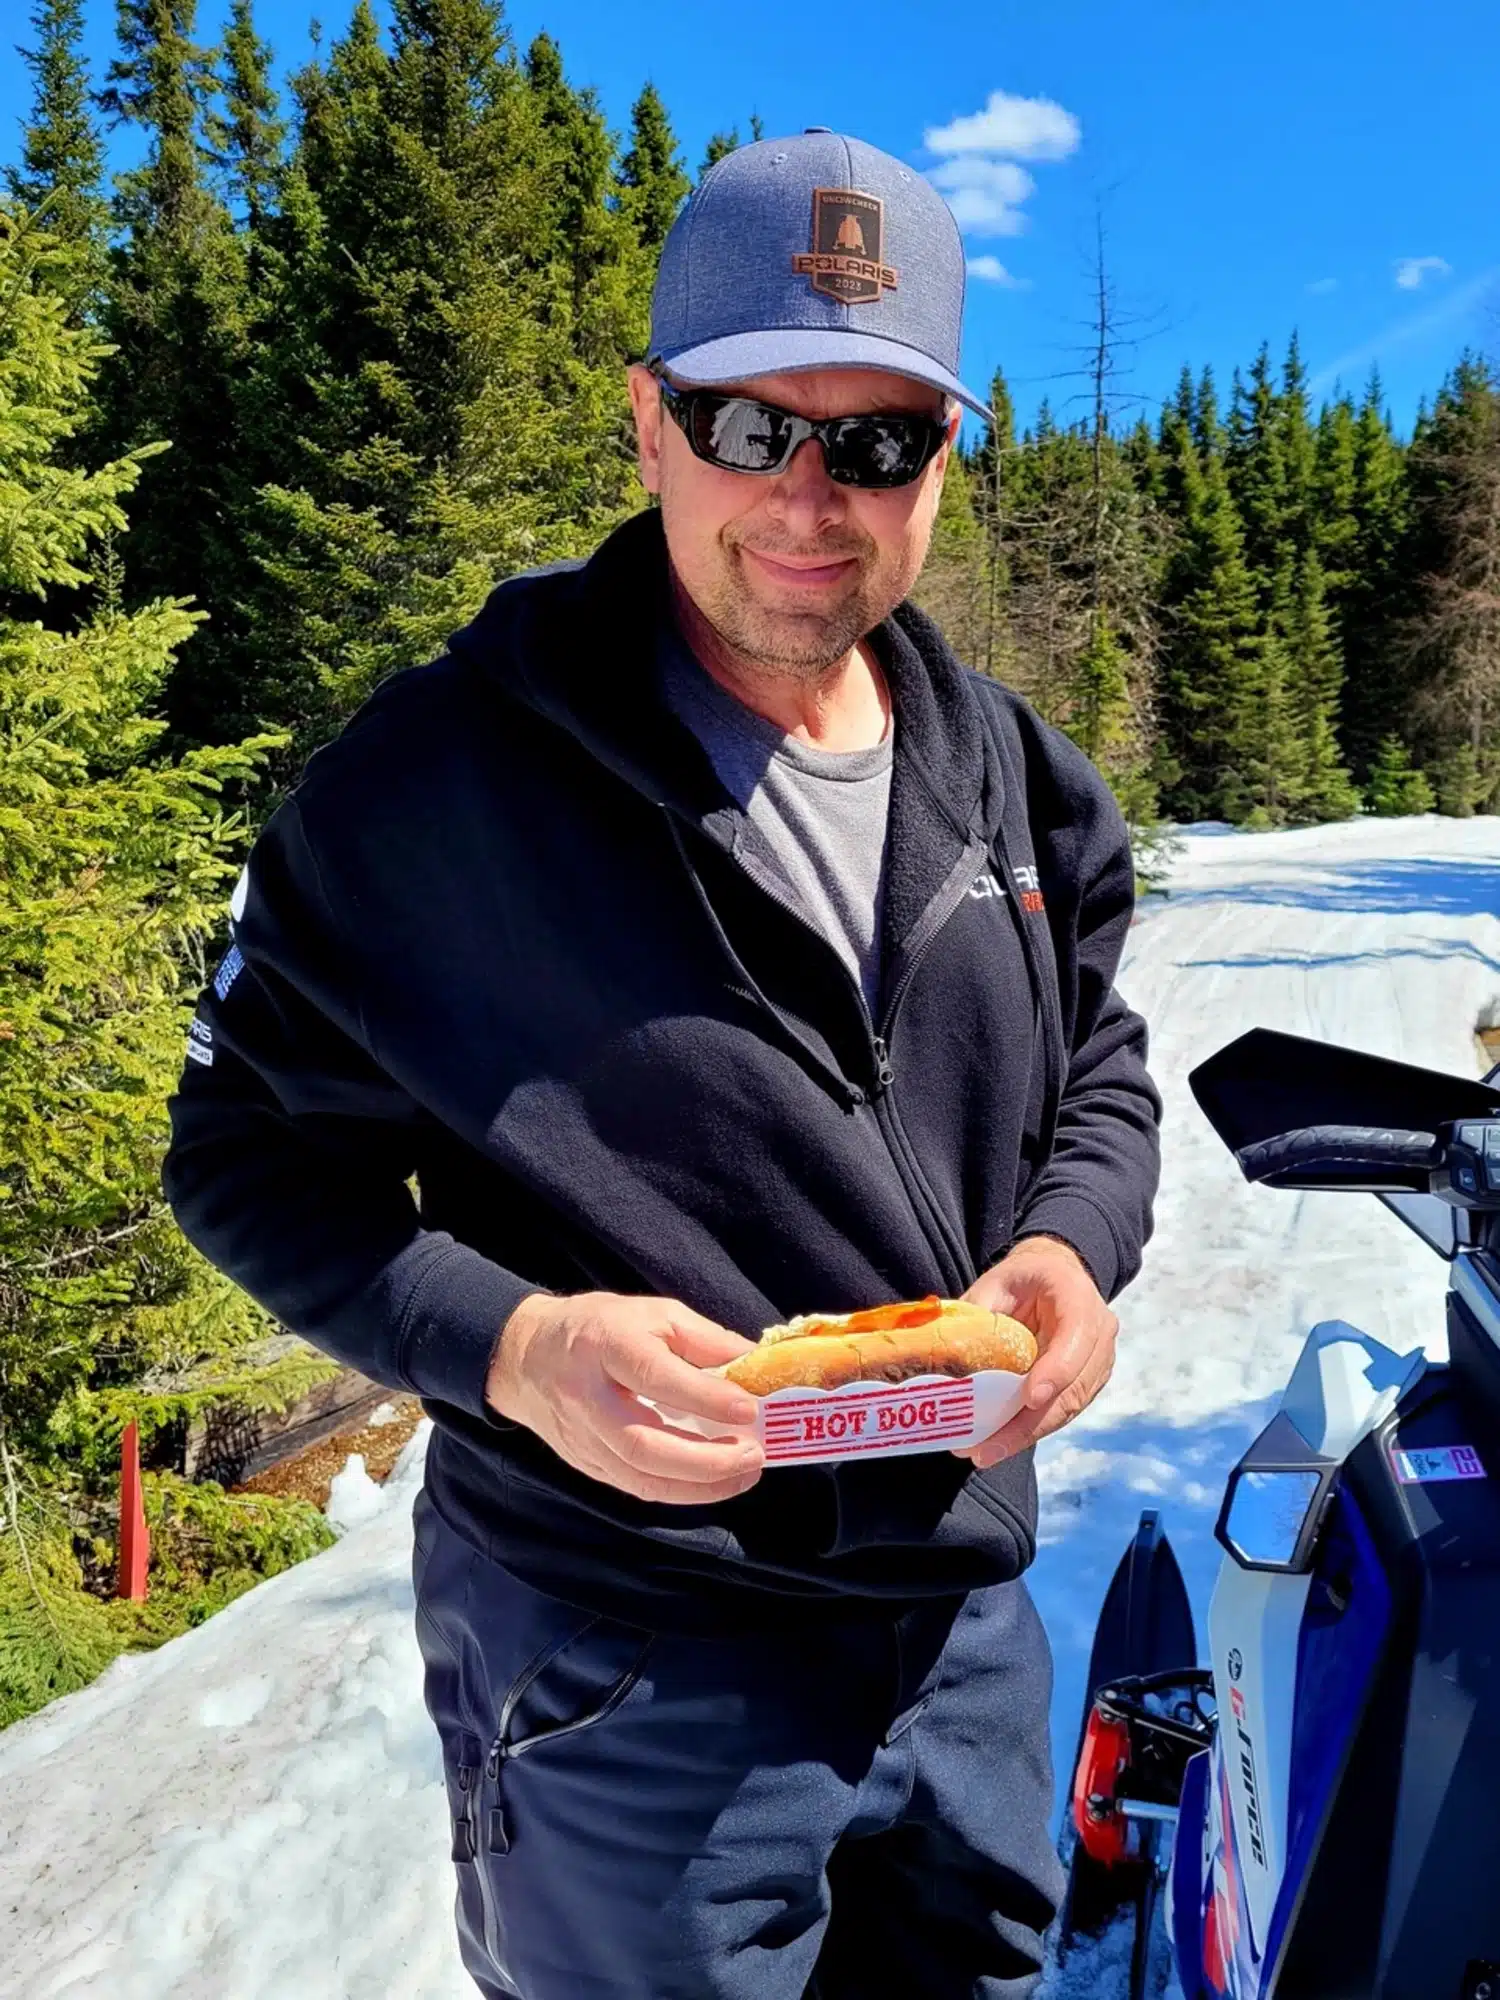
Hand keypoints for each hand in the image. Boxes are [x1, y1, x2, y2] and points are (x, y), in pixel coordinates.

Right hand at [486, 1291, 765, 1504]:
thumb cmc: (599, 1327)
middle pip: (644, 1445)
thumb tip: (754, 1365)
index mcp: (607, 1347)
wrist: (527, 1357)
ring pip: (640, 1478)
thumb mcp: (653, 1313)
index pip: (657, 1377)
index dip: (706, 1397)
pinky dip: (678, 1490)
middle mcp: (590, 1398)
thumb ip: (704, 1338)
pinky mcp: (586, 1464)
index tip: (750, 1408)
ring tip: (744, 1474)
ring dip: (698, 1486)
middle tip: (753, 1456)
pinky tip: (712, 1482)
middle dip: (706, 1461)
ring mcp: (584, 1438)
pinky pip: (635, 1486)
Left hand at [952, 1236, 1117, 1469]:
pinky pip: (1061, 1412)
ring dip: (1026, 1434)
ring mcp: (1099, 1360)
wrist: (1053, 1275)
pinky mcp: (1088, 1383)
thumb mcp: (996, 1282)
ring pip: (1068, 1407)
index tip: (1028, 1399)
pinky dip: (1030, 1430)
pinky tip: (998, 1443)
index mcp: (1077, 1296)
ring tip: (984, 1452)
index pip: (1075, 1337)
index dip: (1055, 1371)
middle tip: (987, 1448)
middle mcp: (1099, 1331)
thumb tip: (942, 1353)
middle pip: (1073, 1386)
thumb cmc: (1022, 1279)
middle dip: (1030, 1423)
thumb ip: (976, 1314)